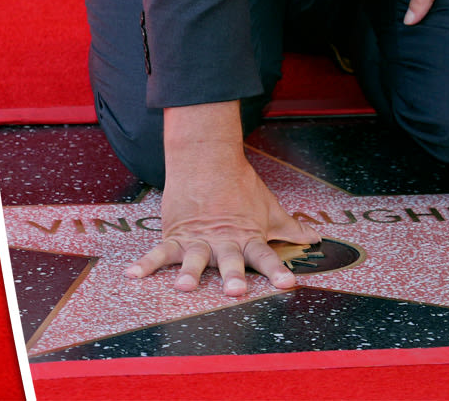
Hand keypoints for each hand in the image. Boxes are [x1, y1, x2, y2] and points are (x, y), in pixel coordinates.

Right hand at [131, 105, 312, 295]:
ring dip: (190, 273)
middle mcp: (223, 241)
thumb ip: (288, 227)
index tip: (287, 284)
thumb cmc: (239, 185)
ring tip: (184, 286)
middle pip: (230, 261)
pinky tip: (134, 275)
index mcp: (247, 237)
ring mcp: (198, 239)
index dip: (277, 271)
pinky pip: (160, 252)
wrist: (205, 158)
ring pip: (195, 259)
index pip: (265, 257)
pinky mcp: (175, 235)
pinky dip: (146, 263)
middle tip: (235, 290)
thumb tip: (314, 237)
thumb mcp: (268, 208)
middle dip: (232, 276)